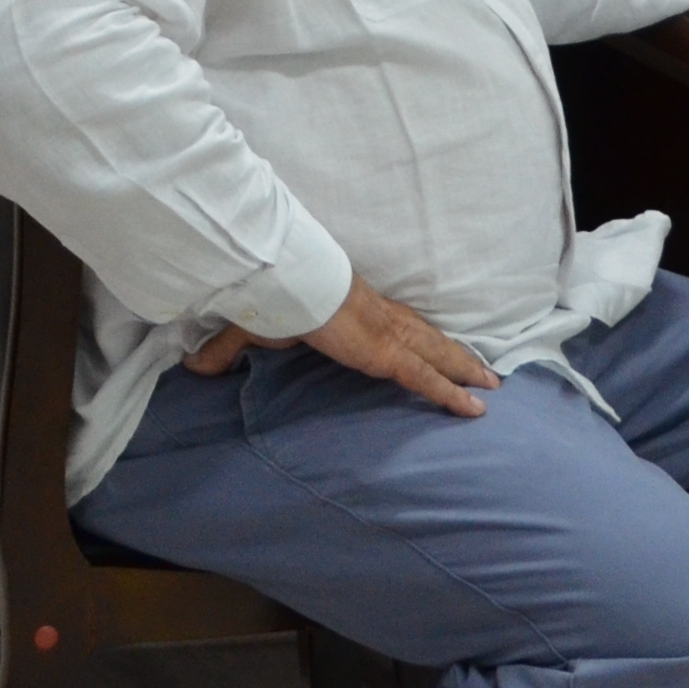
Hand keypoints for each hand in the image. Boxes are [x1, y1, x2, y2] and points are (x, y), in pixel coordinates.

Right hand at [179, 276, 499, 417]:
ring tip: (492, 384)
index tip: (433, 341)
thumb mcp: (248, 329)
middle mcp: (379, 317)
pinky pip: (426, 377)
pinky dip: (451, 391)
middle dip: (454, 351)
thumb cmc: (269, 296)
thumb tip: (196, 369)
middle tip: (485, 369)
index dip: (415, 333)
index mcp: (352, 308)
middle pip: (425, 335)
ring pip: (436, 353)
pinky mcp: (387, 352)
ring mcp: (387, 333)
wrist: (280, 280)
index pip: (392, 321)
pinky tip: (475, 407)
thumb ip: (229, 351)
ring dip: (464, 367)